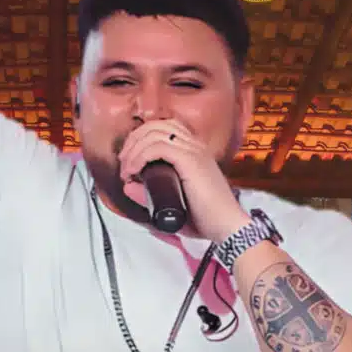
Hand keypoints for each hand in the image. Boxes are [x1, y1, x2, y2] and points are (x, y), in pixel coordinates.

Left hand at [118, 120, 250, 242]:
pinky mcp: (190, 160)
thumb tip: (128, 185)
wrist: (227, 226)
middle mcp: (195, 145)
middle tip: (124, 163)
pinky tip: (133, 172)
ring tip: (127, 169)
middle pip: (155, 125)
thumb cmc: (205, 218)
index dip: (141, 138)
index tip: (129, 161)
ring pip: (153, 133)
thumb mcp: (172, 203)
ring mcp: (193, 151)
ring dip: (133, 149)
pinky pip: (157, 147)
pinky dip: (139, 157)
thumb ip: (149, 195)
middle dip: (133, 141)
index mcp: (194, 151)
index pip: (164, 128)